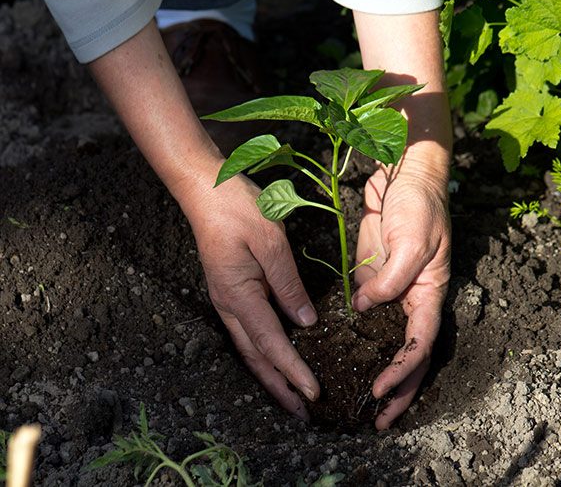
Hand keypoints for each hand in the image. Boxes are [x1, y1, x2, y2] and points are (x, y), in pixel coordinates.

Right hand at [181, 171, 319, 419]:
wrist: (204, 190)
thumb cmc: (239, 209)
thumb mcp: (271, 243)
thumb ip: (288, 285)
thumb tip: (305, 323)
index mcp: (239, 296)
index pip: (271, 344)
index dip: (293, 371)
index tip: (313, 393)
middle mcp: (229, 305)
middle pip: (256, 357)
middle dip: (279, 387)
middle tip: (303, 412)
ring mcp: (227, 299)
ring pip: (250, 348)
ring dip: (271, 374)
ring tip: (292, 396)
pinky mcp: (231, 291)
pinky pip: (249, 331)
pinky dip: (265, 352)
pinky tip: (277, 357)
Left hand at [353, 159, 450, 429]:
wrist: (405, 175)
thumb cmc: (419, 205)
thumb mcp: (412, 241)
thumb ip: (391, 280)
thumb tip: (366, 308)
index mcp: (430, 294)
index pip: (419, 344)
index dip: (402, 371)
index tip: (378, 391)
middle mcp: (413, 300)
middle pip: (409, 356)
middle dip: (397, 391)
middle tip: (378, 423)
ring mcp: (392, 293)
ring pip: (388, 343)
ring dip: (379, 374)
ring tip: (364, 405)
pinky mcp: (372, 281)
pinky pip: (367, 319)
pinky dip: (360, 343)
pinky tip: (345, 362)